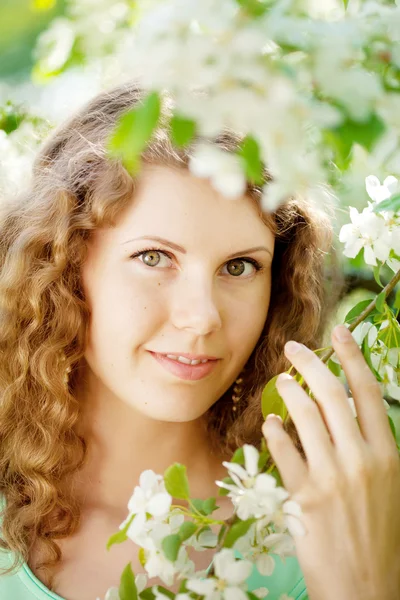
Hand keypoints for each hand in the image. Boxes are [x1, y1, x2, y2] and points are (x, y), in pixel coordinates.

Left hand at [262, 324, 399, 599]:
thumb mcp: (388, 485)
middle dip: (310, 362)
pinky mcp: (304, 498)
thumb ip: (368, 446)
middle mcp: (362, 460)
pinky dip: (275, 431)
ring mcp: (332, 478)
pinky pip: (283, 452)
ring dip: (289, 390)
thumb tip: (340, 408)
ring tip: (280, 379)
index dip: (351, 356)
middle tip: (292, 346)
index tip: (339, 330)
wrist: (367, 588)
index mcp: (388, 454)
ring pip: (304, 416)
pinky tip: (271, 424)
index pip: (368, 391)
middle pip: (332, 394)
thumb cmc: (379, 534)